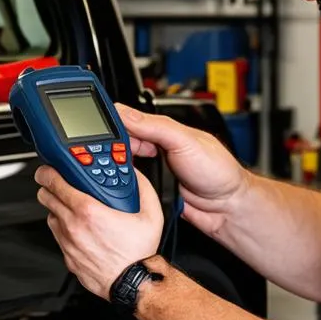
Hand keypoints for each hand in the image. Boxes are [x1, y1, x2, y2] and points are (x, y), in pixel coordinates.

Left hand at [35, 165, 163, 299]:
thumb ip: (141, 186)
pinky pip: (58, 237)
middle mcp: (73, 226)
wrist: (134, 283)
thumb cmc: (139, 253)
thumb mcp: (151, 213)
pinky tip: (80, 229)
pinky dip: (64, 229)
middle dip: (50, 187)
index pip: (54, 183)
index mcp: (89, 211)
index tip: (49, 169)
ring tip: (74, 209)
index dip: (48, 172)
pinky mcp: (68, 257)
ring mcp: (68, 243)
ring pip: (50, 217)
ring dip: (58, 209)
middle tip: (59, 185)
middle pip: (45, 197)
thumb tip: (134, 173)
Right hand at [115, 103, 248, 238]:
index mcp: (162, 129)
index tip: (93, 129)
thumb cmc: (218, 170)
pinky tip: (118, 187)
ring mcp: (151, 170)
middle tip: (102, 155)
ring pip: (119, 166)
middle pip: (118, 144)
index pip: (128, 120)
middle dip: (108, 148)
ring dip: (113, 169)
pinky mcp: (149, 191)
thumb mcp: (186, 141)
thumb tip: (126, 113)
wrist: (227, 207)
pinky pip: (127, 187)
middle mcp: (154, 147)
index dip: (111, 123)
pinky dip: (121, 187)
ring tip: (109, 170)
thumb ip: (156, 126)